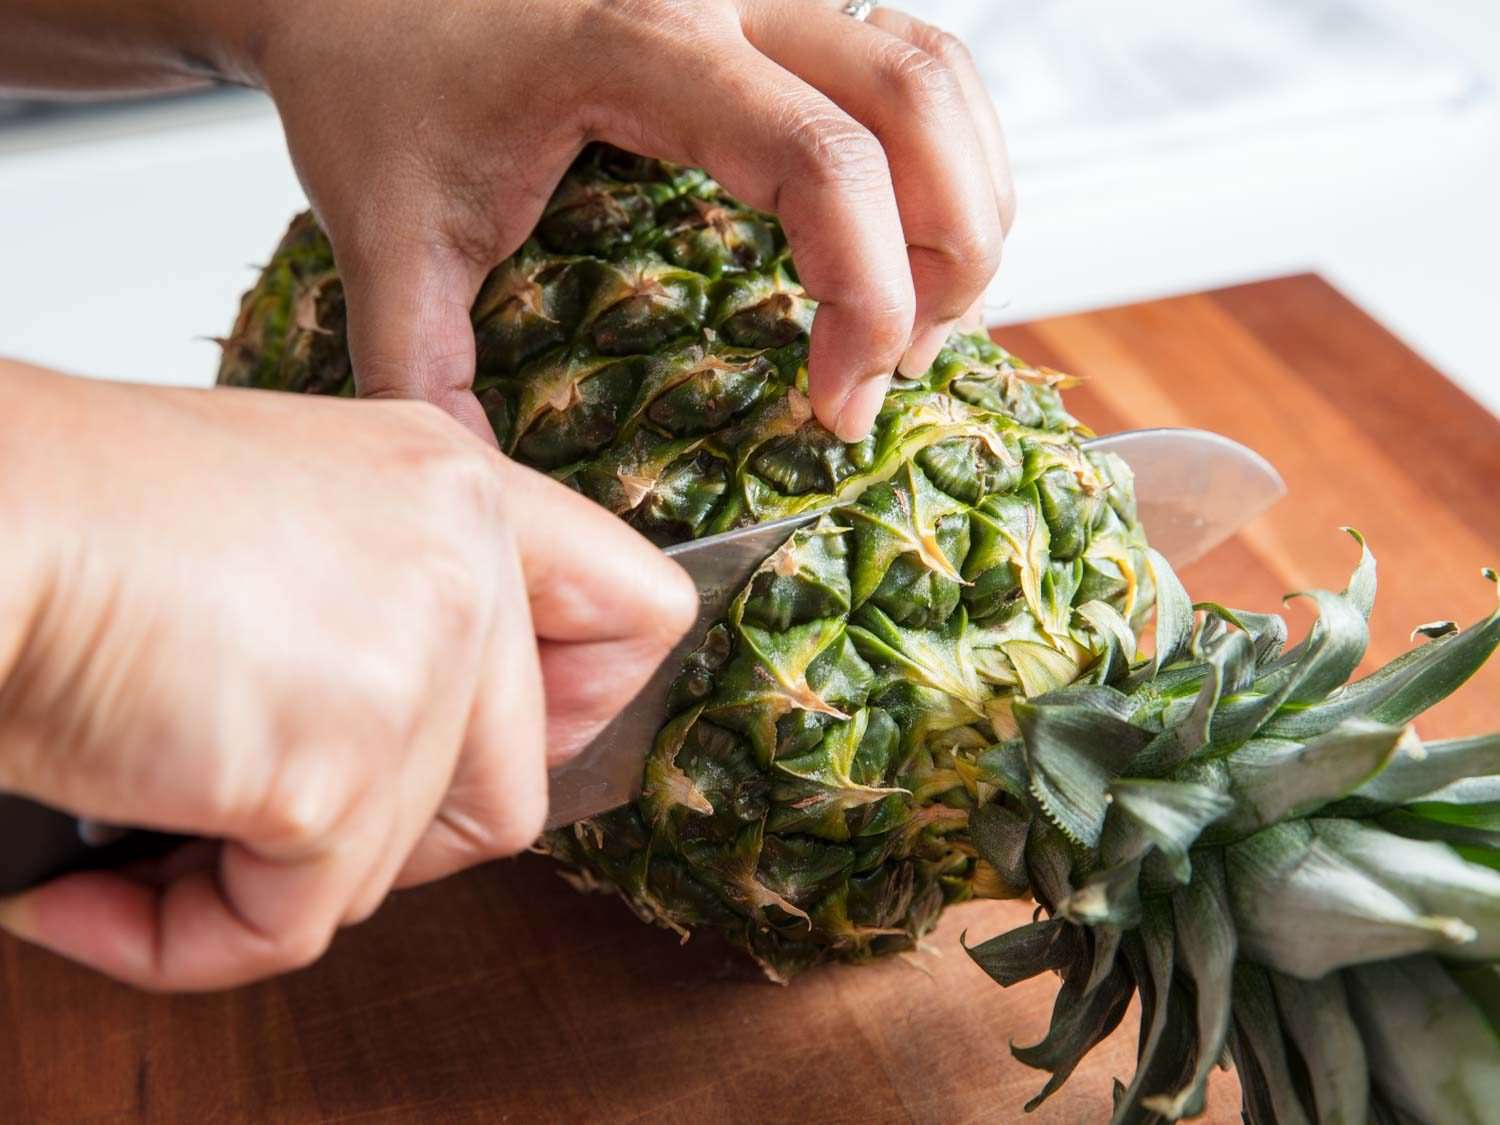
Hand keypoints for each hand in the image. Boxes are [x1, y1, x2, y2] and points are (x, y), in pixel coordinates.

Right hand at [0, 363, 694, 989]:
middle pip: (513, 786)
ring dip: (277, 876)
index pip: (637, 613)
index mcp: (456, 492)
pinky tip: (95, 891)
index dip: (593, 706)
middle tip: (267, 806)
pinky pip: (288, 926)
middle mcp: (460, 564)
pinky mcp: (330, 766)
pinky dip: (189, 937)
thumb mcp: (296, 514)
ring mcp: (411, 662)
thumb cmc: (86, 520)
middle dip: (391, 833)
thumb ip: (403, 600)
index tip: (527, 744)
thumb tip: (443, 739)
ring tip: (154, 821)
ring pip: (401, 865)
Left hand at [211, 0, 1013, 441]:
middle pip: (918, 103)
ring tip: (922, 310)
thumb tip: (505, 507)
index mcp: (639, 41)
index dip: (867, 299)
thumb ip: (428, 376)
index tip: (836, 403)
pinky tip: (905, 232)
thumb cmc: (373, 76)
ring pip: (934, 68)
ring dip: (966, 197)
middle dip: (948, 256)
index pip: (824, 165)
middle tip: (896, 365)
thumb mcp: (389, 238)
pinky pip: (905, 51)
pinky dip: (940, 151)